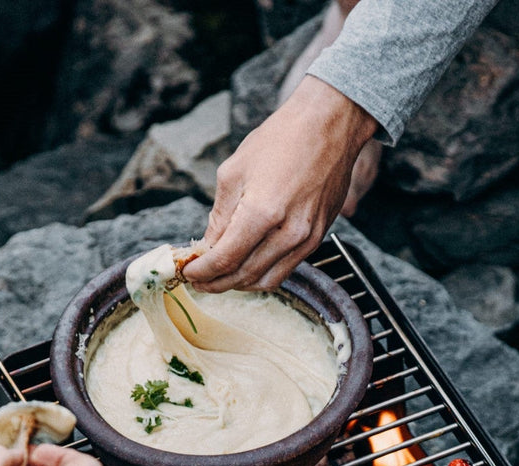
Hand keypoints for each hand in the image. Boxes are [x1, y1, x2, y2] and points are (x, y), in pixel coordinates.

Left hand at [182, 76, 378, 292]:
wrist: (329, 127)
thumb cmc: (281, 139)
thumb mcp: (235, 170)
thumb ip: (221, 214)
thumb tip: (210, 245)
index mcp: (262, 212)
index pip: (225, 259)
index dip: (203, 272)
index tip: (189, 273)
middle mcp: (287, 233)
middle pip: (244, 275)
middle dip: (217, 283)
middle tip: (200, 281)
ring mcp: (306, 239)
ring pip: (266, 280)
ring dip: (240, 284)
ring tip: (221, 278)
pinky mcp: (317, 239)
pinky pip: (286, 269)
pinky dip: (262, 274)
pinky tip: (247, 266)